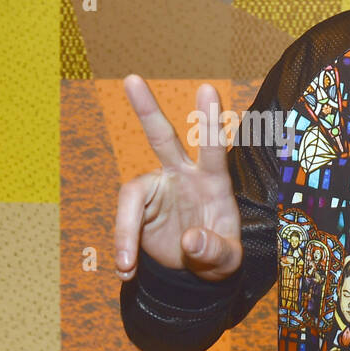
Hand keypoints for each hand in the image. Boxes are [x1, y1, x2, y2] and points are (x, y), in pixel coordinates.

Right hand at [114, 74, 242, 281]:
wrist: (194, 271)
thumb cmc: (217, 256)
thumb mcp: (226, 262)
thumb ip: (214, 251)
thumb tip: (189, 241)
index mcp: (214, 182)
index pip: (215, 150)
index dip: (211, 121)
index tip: (208, 89)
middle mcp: (183, 176)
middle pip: (163, 137)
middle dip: (147, 109)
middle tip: (132, 79)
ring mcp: (157, 189)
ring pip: (130, 193)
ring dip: (124, 231)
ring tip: (125, 264)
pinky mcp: (137, 206)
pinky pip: (123, 223)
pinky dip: (123, 247)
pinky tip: (126, 268)